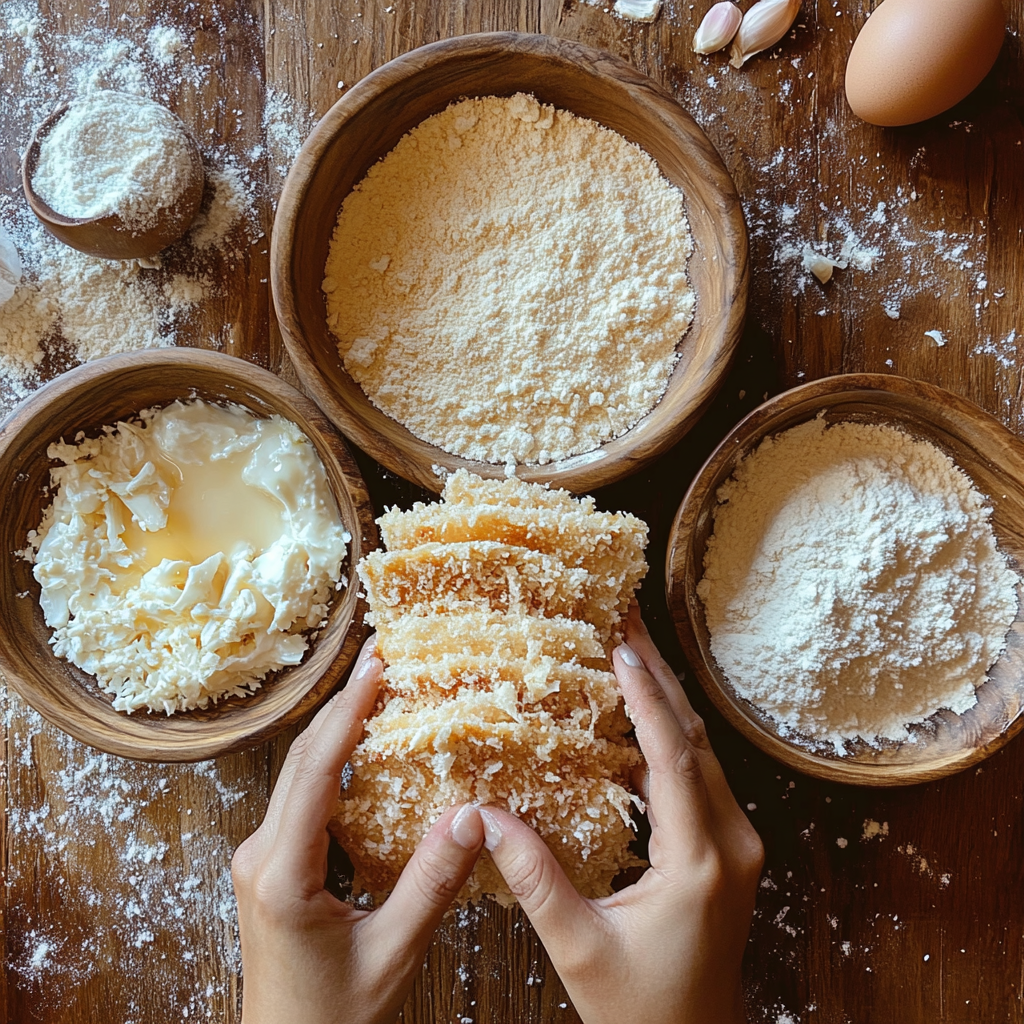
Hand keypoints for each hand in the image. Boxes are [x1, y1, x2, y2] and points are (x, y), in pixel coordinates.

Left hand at [231, 635, 485, 1023]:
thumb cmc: (332, 1021)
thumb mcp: (392, 953)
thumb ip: (431, 883)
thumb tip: (472, 816)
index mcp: (282, 874)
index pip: (316, 771)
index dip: (349, 712)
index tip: (377, 665)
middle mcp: (260, 856)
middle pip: (302, 761)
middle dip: (343, 704)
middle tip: (382, 657)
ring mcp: (261, 861)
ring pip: (298, 776)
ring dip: (336, 729)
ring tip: (377, 688)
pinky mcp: (272, 869)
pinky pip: (302, 800)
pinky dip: (333, 764)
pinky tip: (363, 749)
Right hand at [480, 605, 763, 1023]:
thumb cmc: (640, 1010)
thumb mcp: (578, 947)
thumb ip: (534, 878)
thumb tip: (483, 816)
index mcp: (699, 862)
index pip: (672, 758)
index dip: (645, 696)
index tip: (619, 645)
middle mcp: (730, 842)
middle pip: (693, 738)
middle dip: (657, 674)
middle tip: (624, 617)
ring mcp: (736, 842)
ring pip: (700, 750)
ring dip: (664, 698)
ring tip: (626, 647)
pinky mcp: (727, 847)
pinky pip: (697, 774)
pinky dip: (667, 735)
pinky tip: (637, 712)